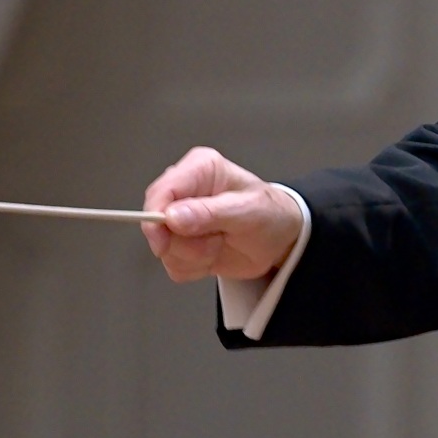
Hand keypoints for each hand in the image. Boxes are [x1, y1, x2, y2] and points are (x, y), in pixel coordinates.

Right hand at [142, 146, 301, 283]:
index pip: (161, 191)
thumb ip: (210, 213)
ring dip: (194, 256)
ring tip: (220, 242)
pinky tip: (215, 254)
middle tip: (216, 240)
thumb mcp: (248, 211)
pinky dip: (195, 267)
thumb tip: (173, 216)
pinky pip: (173, 265)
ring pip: (164, 249)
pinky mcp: (181, 244)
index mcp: (198, 170)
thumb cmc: (270, 214)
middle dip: (185, 242)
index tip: (164, 242)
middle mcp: (184, 192)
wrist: (282, 238)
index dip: (155, 218)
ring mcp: (180, 219)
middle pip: (155, 223)